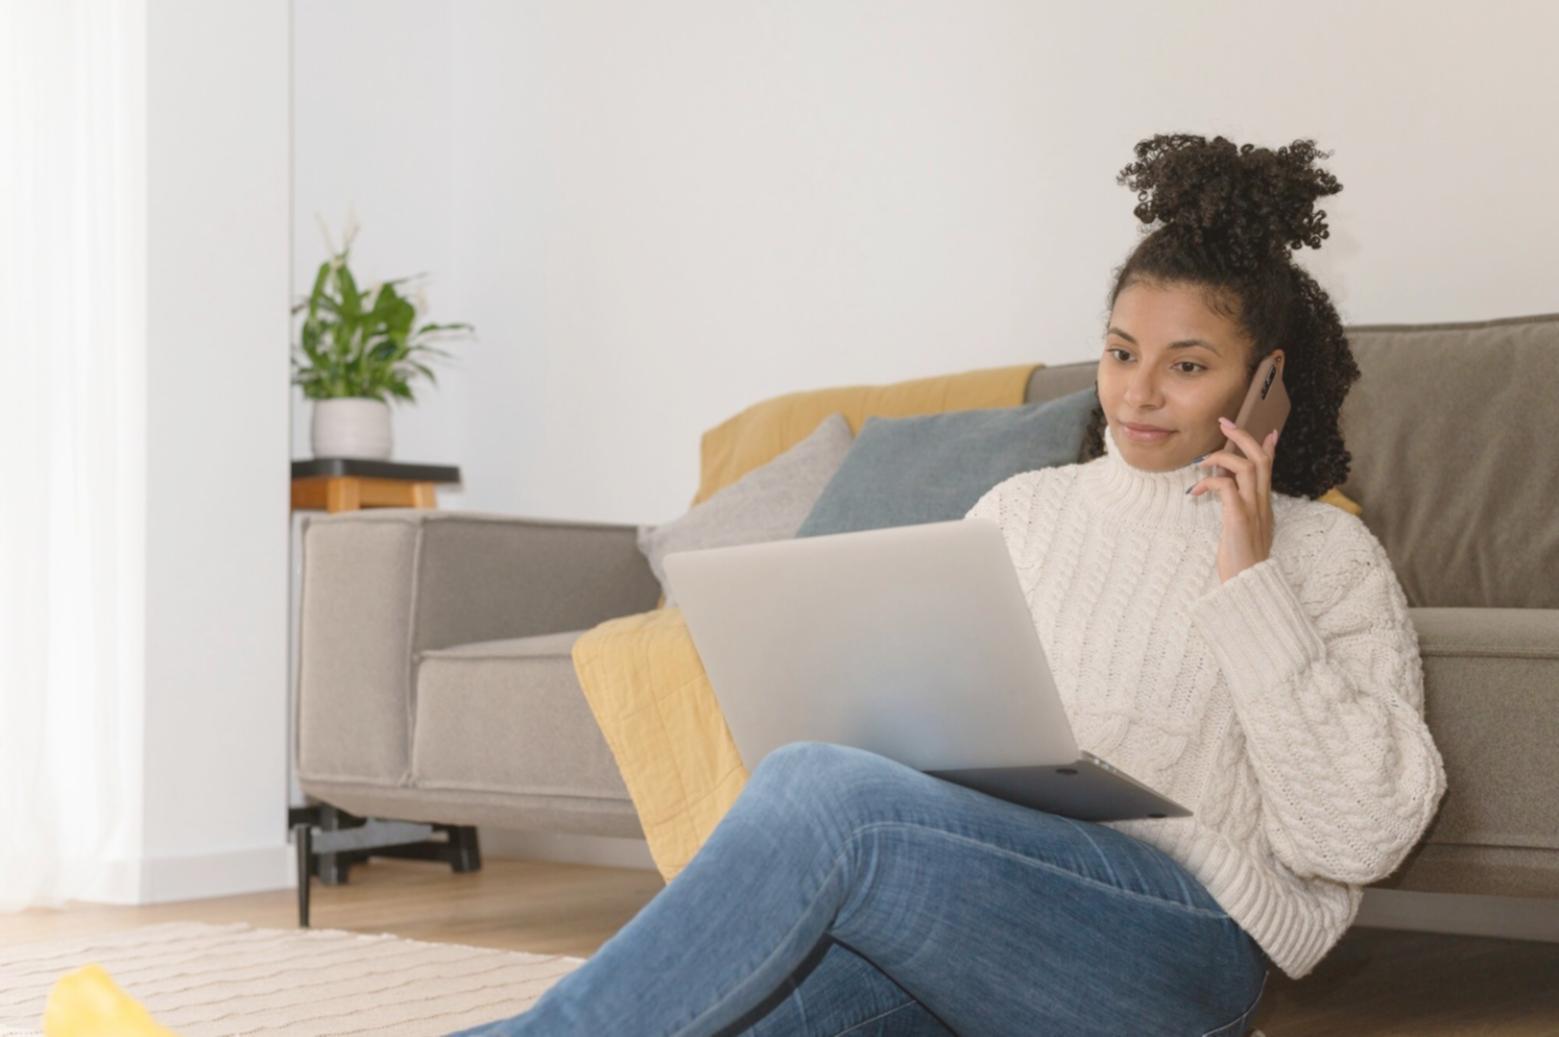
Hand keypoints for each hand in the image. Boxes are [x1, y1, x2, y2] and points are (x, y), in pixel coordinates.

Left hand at [1190, 416, 1278, 583]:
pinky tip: (1195, 492)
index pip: (1269, 467)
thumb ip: (1241, 508)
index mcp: (1263, 503)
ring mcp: (1252, 509)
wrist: (1247, 583)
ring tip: (1201, 463)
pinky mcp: (1239, 518)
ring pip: (1247, 467)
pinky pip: (1226, 488)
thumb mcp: (1244, 528)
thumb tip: (1231, 492)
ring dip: (1222, 457)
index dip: (1266, 446)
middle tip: (1224, 423)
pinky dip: (1209, 482)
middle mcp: (1261, 502)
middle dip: (1242, 437)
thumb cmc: (1241, 558)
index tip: (1264, 429)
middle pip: (1260, 458)